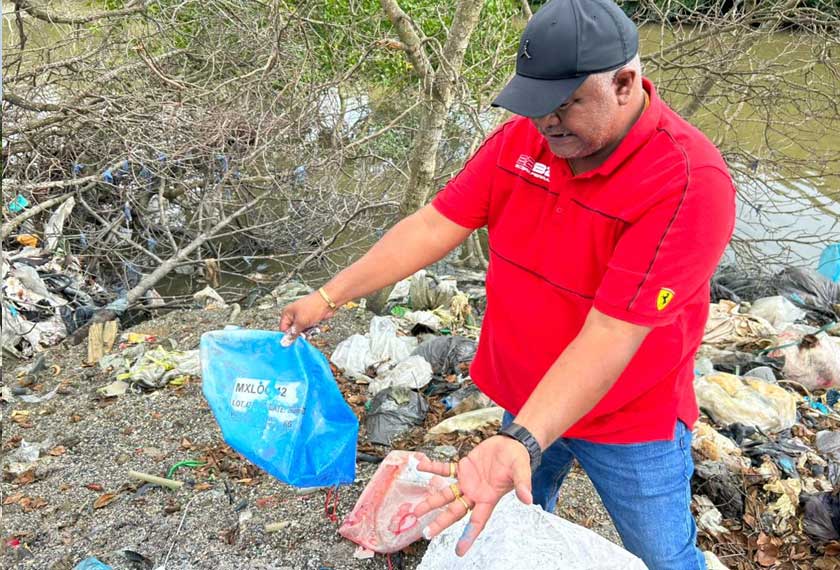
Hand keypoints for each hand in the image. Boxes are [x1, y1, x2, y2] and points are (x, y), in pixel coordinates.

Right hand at [279, 291, 335, 343]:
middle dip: (298, 334)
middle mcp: (293, 314)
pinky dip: (311, 329)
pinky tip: (315, 327)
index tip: (293, 341)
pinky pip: (307, 328)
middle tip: (304, 335)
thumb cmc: (314, 307)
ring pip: (300, 330)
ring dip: (306, 332)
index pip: (283, 329)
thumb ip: (293, 333)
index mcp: (287, 313)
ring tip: (311, 329)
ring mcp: (301, 317)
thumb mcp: (301, 322)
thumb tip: (285, 341)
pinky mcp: (309, 319)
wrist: (327, 302)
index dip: (288, 336)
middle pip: (292, 330)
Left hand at [414, 435, 532, 555]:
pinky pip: (446, 469)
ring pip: (446, 494)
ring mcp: (467, 481)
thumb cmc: (517, 459)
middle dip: (441, 522)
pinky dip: (434, 468)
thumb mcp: (521, 470)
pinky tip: (421, 466)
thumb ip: (522, 484)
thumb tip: (528, 499)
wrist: (511, 444)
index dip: (469, 536)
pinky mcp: (463, 467)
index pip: (477, 521)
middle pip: (455, 512)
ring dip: (432, 500)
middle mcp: (475, 494)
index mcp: (489, 498)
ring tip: (416, 510)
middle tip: (426, 533)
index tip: (459, 551)